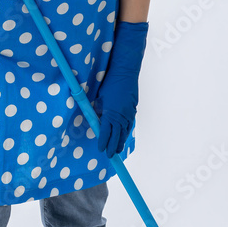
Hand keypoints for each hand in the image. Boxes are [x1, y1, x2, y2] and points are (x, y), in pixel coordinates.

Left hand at [96, 21, 148, 157]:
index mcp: (111, 113)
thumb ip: (96, 109)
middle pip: (117, 136)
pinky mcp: (133, 108)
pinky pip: (130, 124)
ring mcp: (129, 112)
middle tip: (110, 156)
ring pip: (125, 131)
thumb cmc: (109, 82)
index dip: (103, 142)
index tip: (101, 150)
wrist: (125, 70)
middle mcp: (121, 116)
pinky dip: (127, 132)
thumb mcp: (98, 96)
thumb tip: (94, 118)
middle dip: (114, 146)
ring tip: (119, 150)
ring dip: (122, 141)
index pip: (106, 132)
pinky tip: (125, 135)